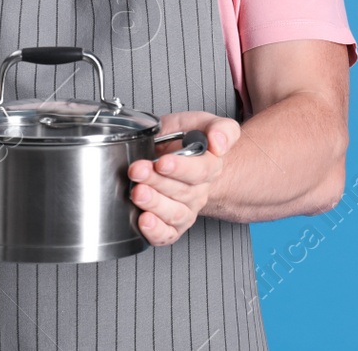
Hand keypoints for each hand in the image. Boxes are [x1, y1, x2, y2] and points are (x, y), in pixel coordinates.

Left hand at [127, 111, 240, 245]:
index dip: (181, 168)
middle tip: (137, 171)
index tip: (162, 162)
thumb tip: (218, 144)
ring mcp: (187, 210)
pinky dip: (156, 231)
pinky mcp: (172, 226)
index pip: (201, 171)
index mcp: (211, 166)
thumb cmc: (188, 138)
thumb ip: (220, 129)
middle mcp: (200, 192)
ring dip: (154, 204)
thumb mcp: (203, 123)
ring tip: (137, 192)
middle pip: (182, 191)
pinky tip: (144, 221)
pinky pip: (168, 235)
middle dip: (157, 182)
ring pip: (174, 214)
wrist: (179, 156)